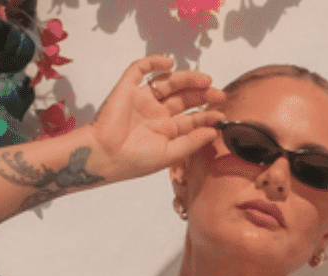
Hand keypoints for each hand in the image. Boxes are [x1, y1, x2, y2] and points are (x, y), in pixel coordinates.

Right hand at [87, 55, 225, 181]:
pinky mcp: (128, 87)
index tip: (221, 114)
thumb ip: (192, 142)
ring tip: (205, 80)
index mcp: (165, 130)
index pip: (190, 118)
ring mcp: (142, 98)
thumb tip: (214, 131)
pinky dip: (154, 62)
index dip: (206, 115)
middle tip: (218, 93)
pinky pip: (141, 69)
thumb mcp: (169, 154)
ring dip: (186, 78)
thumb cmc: (136, 160)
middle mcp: (155, 113)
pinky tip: (169, 64)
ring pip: (168, 82)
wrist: (106, 155)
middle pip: (182, 97)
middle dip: (201, 95)